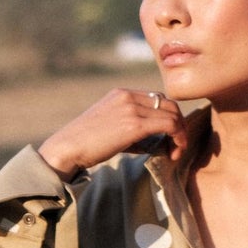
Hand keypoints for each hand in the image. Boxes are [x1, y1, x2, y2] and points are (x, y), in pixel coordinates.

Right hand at [38, 89, 188, 178]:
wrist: (67, 148)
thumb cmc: (86, 144)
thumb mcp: (110, 126)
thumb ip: (132, 128)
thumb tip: (157, 140)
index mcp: (121, 93)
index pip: (158, 99)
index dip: (169, 117)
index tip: (169, 138)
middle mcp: (128, 96)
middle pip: (169, 104)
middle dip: (179, 125)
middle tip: (177, 146)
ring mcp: (131, 108)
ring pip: (172, 115)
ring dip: (180, 135)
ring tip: (175, 152)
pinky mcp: (134, 124)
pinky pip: (169, 125)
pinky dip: (178, 138)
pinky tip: (172, 153)